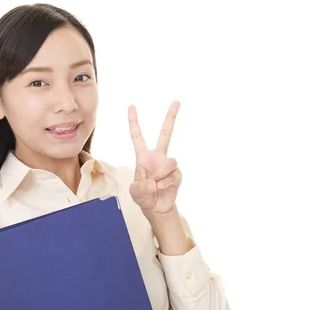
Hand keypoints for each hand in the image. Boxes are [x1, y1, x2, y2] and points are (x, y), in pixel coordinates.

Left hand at [128, 101, 182, 216]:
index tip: (131, 106)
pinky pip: (173, 174)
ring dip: (162, 173)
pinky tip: (161, 188)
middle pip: (166, 134)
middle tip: (177, 101)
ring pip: (170, 161)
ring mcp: (168, 166)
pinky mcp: (177, 175)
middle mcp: (157, 157)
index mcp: (143, 157)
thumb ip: (140, 188)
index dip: (134, 121)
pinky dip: (166, 182)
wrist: (157, 209)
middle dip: (171, 117)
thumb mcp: (135, 193)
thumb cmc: (143, 197)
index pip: (138, 136)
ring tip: (156, 184)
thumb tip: (153, 182)